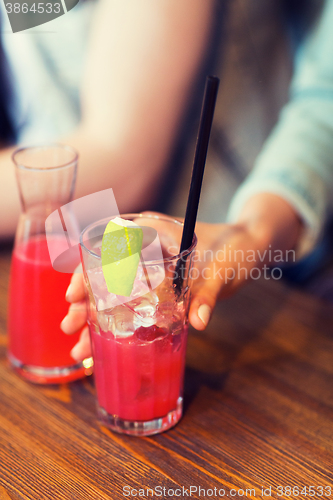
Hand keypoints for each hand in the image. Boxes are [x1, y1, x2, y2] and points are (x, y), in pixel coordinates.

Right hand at [61, 194, 301, 359]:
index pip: (109, 248)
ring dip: (95, 313)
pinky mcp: (158, 284)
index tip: (75, 294)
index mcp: (154, 233)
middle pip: (104, 272)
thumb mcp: (222, 270)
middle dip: (85, 299)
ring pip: (114, 288)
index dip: (88, 271)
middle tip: (69, 325)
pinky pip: (131, 299)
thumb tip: (198, 322)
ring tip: (80, 342)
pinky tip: (105, 339)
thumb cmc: (235, 248)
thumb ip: (208, 294)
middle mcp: (146, 248)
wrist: (250, 245)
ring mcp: (150, 267)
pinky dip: (117, 317)